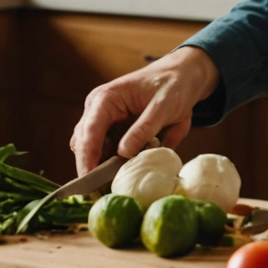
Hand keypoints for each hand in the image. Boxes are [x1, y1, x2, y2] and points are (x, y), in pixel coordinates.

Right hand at [71, 46, 219, 175]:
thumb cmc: (173, 85)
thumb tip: (122, 153)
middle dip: (91, 166)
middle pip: (83, 143)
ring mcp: (104, 121)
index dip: (86, 158)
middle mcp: (98, 110)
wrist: (183, 76)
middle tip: (102, 191)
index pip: (88, 132)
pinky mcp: (114, 131)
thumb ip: (143, 129)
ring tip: (116, 182)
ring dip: (103, 165)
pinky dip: (114, 162)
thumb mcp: (163, 107)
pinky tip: (126, 170)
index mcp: (105, 99)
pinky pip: (107, 152)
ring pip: (92, 150)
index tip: (88, 182)